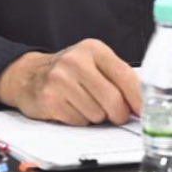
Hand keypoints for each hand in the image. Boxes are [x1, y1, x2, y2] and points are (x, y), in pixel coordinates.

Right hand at [0, 39, 140, 125]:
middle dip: (119, 114)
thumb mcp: (94, 63)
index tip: (143, 111)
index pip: (125, 75)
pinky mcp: (49, 99)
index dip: (137, 98)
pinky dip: (80, 120)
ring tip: (85, 105)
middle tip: (116, 115)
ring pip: (96, 114)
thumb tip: (142, 104)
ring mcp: (60, 79)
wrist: (29, 75)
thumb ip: (117, 78)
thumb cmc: (70, 72)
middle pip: (113, 99)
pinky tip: (71, 108)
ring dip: (96, 117)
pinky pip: (78, 121)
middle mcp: (76, 61)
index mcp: (93, 49)